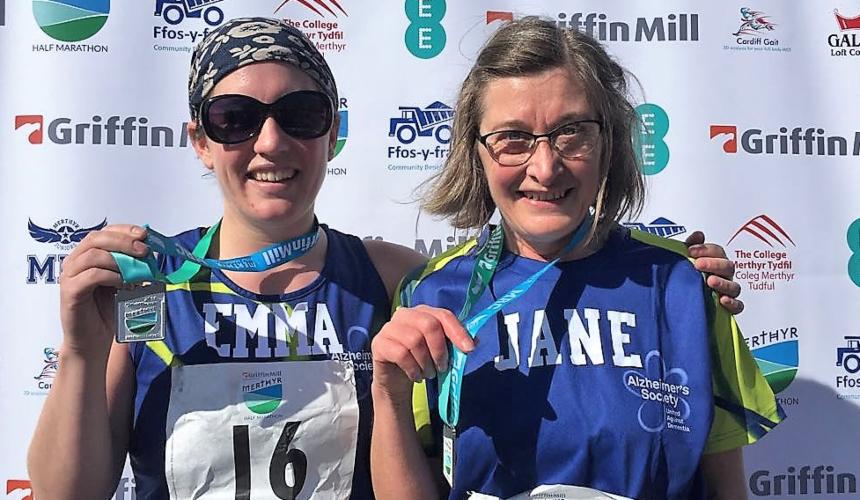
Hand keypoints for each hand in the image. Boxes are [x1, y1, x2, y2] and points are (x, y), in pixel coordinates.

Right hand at [59, 225, 149, 359]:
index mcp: (86, 255)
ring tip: (136, 272)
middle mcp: (74, 262)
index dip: (124, 230)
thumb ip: (133, 267)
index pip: (103, 232)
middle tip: (144, 250)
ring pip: (93, 255)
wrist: (93, 340)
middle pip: (96, 239)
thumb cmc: (109, 311)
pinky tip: (124, 284)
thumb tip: (151, 253)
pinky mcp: (70, 292)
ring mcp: (69, 276)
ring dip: (119, 260)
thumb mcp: (125, 283)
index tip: (144, 234)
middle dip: (123, 241)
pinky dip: (112, 276)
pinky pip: (92, 275)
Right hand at [371, 305, 474, 403]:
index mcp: (423, 312)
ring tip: (427, 373)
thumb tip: (475, 341)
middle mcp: (405, 314)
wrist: (397, 380)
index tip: (468, 349)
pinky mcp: (378, 343)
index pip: (443, 315)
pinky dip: (412, 369)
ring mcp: (389, 327)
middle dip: (440, 350)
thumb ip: (457, 344)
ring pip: (414, 340)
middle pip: (429, 324)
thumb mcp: (443, 352)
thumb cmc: (422, 361)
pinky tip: (415, 376)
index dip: (458, 331)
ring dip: (425, 363)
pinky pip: (400, 353)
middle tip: (442, 367)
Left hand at [685, 231, 742, 313]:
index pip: (717, 251)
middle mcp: (723, 276)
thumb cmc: (685, 278)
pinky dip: (733, 303)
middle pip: (728, 266)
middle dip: (714, 264)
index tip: (690, 251)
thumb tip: (698, 235)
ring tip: (710, 281)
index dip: (706, 249)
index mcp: (715, 262)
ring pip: (734, 286)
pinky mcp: (728, 308)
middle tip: (698, 264)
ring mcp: (726, 292)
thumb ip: (691, 246)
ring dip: (723, 283)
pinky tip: (722, 300)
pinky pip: (738, 306)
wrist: (679, 302)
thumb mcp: (683, 260)